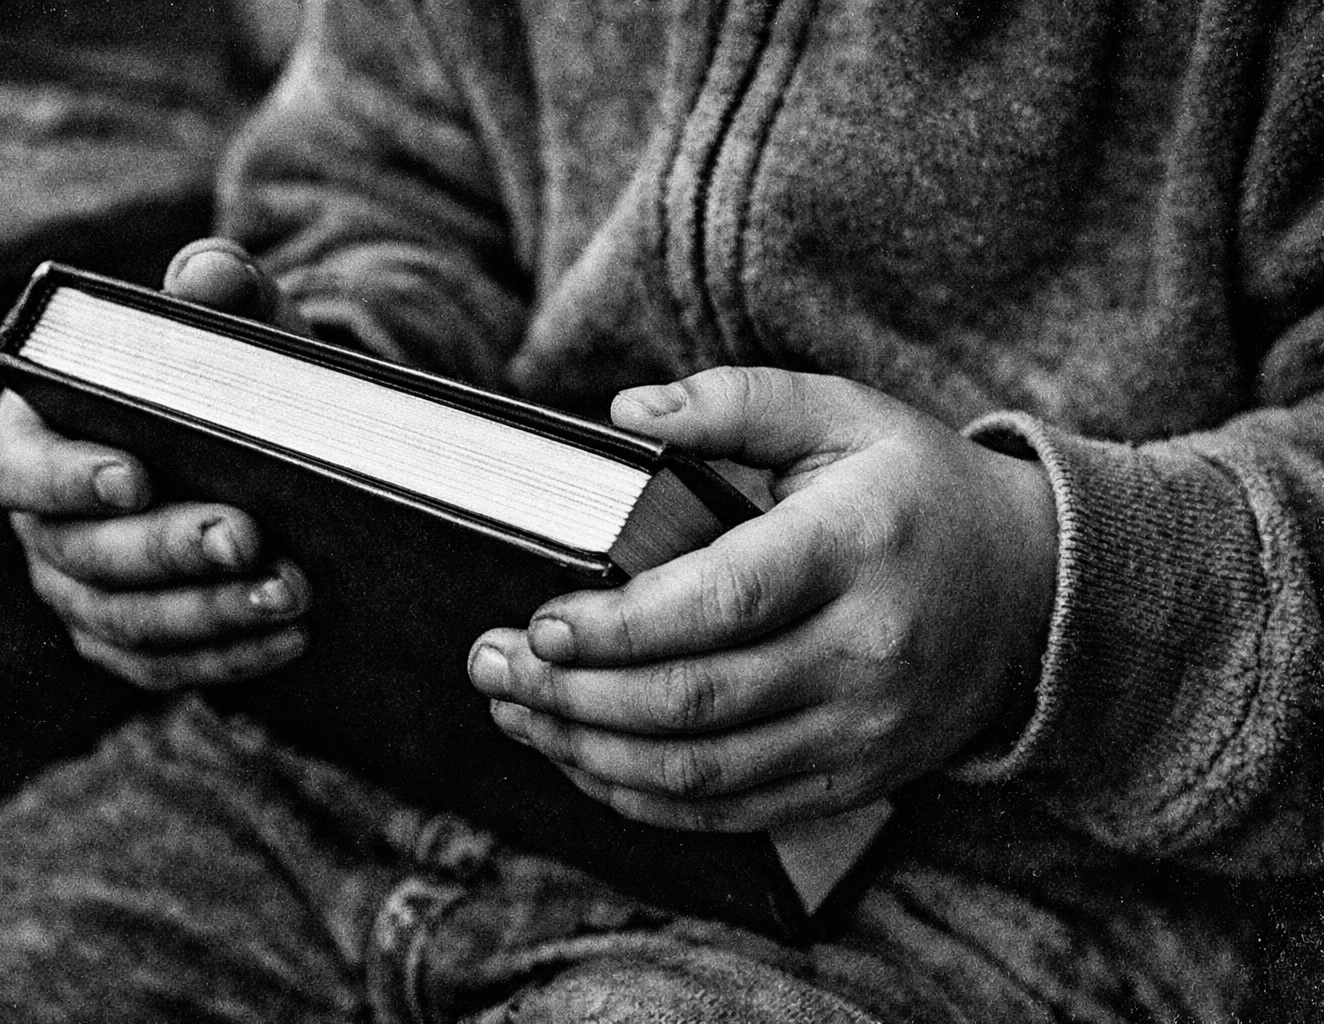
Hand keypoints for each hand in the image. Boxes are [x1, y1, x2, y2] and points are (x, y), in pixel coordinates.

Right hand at [0, 239, 310, 687]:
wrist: (274, 453)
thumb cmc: (236, 380)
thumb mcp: (238, 326)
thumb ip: (222, 291)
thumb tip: (210, 276)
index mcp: (37, 437)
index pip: (19, 468)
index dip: (68, 477)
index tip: (137, 476)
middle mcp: (45, 526)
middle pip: (84, 555)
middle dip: (169, 548)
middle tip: (248, 537)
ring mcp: (84, 596)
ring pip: (128, 623)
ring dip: (212, 611)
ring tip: (294, 592)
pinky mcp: (135, 646)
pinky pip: (169, 669)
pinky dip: (232, 657)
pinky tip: (296, 636)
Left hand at [468, 367, 1057, 830]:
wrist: (1033, 590)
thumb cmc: (916, 492)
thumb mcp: (842, 415)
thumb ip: (735, 403)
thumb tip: (624, 412)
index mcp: (855, 547)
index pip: (722, 603)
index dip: (620, 626)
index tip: (538, 624)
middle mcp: (865, 652)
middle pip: (694, 701)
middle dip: (572, 694)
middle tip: (489, 667)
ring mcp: (864, 730)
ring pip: (702, 772)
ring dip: (589, 753)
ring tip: (517, 713)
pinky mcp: (854, 777)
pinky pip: (732, 810)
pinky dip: (645, 799)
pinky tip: (583, 762)